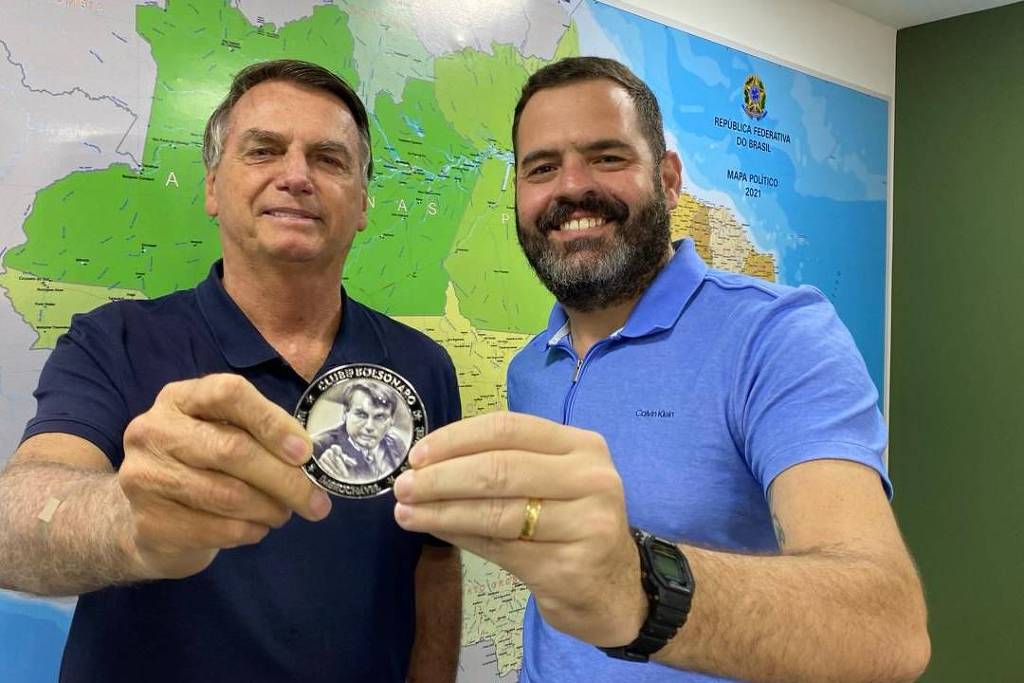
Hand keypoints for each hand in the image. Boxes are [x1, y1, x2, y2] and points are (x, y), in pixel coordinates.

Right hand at [118, 374, 330, 579]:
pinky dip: (249, 531)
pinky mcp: (149, 522)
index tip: (304, 452)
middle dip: (284, 479)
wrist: (149, 518)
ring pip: (227, 495)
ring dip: (269, 508)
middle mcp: (154, 431)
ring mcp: (145, 476)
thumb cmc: (200, 465)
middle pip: (231, 449)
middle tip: (316, 502)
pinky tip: (257, 528)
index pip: (228, 394)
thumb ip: (259, 434)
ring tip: (284, 513)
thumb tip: (308, 459)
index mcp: (180, 398)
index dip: (271, 422)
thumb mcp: (222, 434)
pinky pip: (216, 529)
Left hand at [392, 411, 646, 645]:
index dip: (457, 438)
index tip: (418, 454)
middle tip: (402, 486)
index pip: (509, 429)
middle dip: (442, 477)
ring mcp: (585, 524)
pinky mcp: (568, 567)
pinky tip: (434, 531)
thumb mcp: (550, 483)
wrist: (614, 590)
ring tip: (406, 512)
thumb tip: (427, 464)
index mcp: (583, 446)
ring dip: (441, 511)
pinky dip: (459, 536)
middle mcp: (591, 479)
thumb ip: (503, 466)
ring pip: (496, 512)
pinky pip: (499, 548)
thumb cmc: (572, 525)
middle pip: (500, 468)